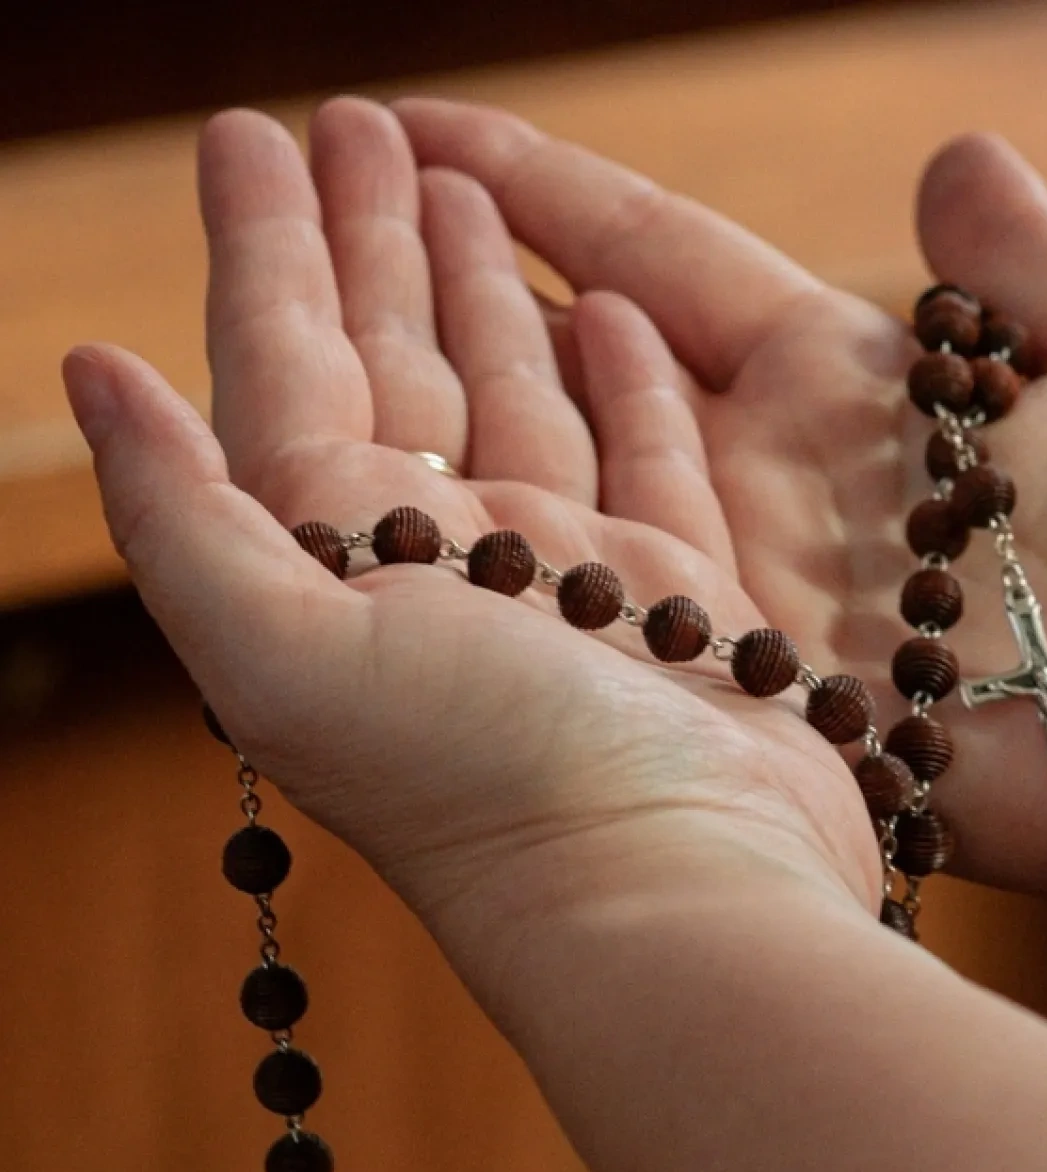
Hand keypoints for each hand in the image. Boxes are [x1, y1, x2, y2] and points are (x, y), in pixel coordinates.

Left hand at [64, 101, 884, 990]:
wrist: (678, 898)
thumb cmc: (484, 786)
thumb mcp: (284, 654)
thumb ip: (181, 513)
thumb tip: (88, 369)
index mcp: (340, 561)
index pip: (286, 364)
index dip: (264, 246)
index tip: (253, 134)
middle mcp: (448, 563)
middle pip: (402, 361)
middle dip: (376, 238)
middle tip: (365, 122)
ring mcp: (571, 575)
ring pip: (523, 393)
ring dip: (492, 286)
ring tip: (474, 186)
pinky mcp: (682, 594)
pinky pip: (649, 453)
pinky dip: (626, 377)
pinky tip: (607, 308)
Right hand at [390, 98, 1046, 940]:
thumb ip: (1021, 268)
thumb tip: (949, 151)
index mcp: (862, 384)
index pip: (667, 265)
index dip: (549, 198)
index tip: (428, 130)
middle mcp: (790, 482)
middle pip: (592, 368)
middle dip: (463, 290)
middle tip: (326, 213)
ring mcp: (773, 594)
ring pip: (592, 495)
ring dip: (473, 425)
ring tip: (330, 344)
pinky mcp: (783, 699)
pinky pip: (651, 627)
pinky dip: (555, 577)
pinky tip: (439, 534)